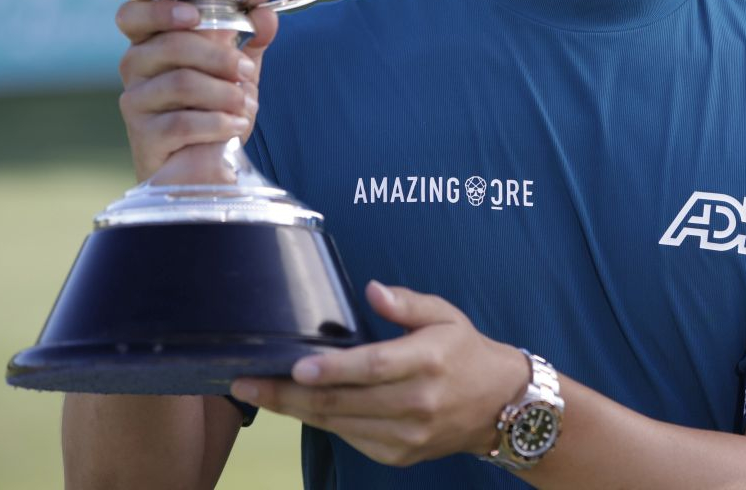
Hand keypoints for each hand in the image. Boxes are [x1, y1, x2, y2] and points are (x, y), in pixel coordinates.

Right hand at [114, 0, 277, 184]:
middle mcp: (134, 67)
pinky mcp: (143, 137)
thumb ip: (251, 39)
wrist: (200, 170)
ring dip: (224, 93)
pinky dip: (217, 122)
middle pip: (171, 44)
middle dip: (218, 56)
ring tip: (245, 104)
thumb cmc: (212, 112)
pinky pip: (182, 122)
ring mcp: (134, 102)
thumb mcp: (236, 72)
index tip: (200, 11)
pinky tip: (235, 126)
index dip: (163, 5)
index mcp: (151, 42)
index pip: (136, 12)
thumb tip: (265, 11)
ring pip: (181, 82)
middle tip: (245, 71)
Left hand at [230, 282, 528, 467]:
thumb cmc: (465, 352)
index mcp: (428, 361)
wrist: (499, 405)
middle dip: (289, 394)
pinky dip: (322, 423)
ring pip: (339, 424)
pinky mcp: (399, 454)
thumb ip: (406, 302)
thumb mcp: (445, 315)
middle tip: (246, 382)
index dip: (332, 369)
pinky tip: (299, 407)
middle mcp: (417, 403)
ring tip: (259, 394)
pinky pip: (350, 438)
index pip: (372, 367)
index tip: (295, 366)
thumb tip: (371, 289)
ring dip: (295, 411)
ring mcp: (407, 435)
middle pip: (344, 402)